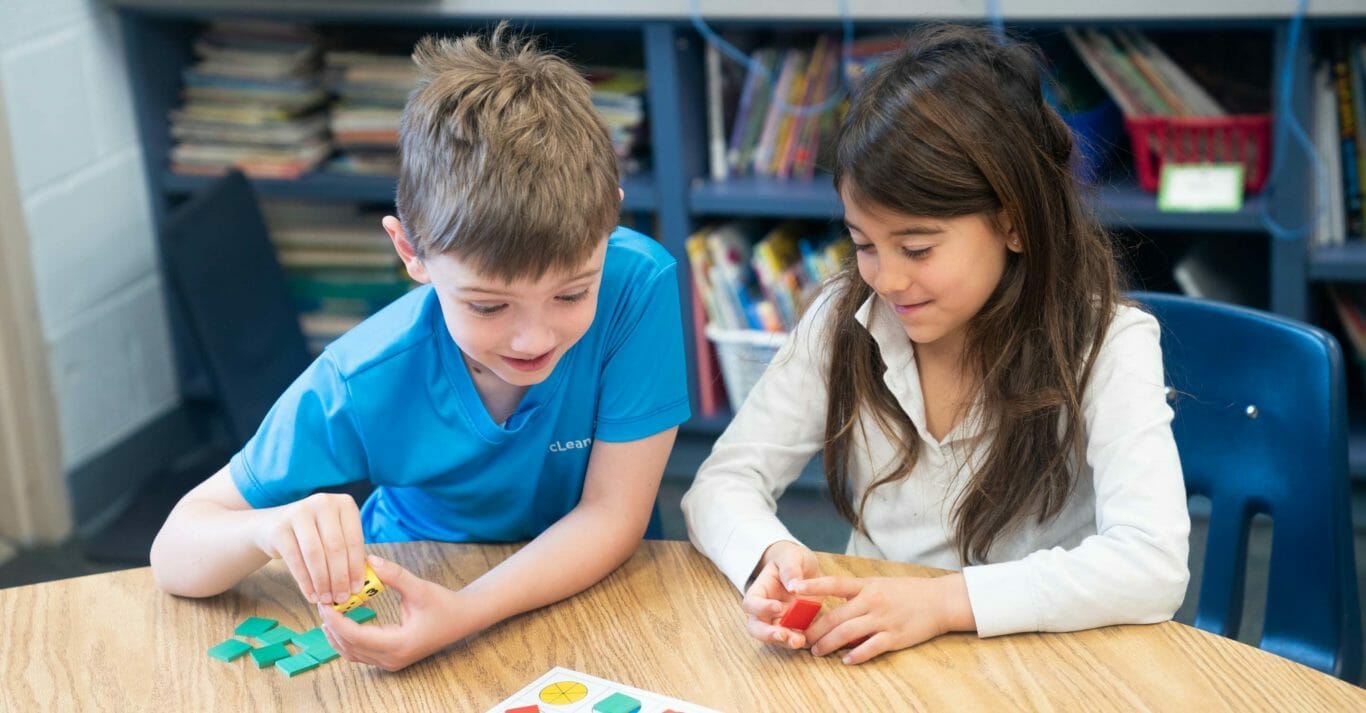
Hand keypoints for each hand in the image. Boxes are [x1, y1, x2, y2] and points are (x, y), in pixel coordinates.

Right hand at [251, 492, 364, 605]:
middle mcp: (323, 502)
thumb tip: (360, 587)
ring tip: (326, 599)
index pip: (354, 540)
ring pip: (315, 554)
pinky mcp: (280, 527)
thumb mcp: (334, 536)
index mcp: (344, 504)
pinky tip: (311, 595)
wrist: (272, 526)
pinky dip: (305, 581)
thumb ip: (348, 555)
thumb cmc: (314, 535)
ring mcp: (299, 512)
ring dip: (322, 581)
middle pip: (335, 547)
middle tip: (341, 599)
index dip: (356, 568)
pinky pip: (295, 559)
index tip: (357, 589)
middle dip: (340, 577)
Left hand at [318, 554, 470, 670]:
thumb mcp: (420, 588)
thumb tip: (369, 560)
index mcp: (398, 644)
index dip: (336, 620)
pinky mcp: (391, 659)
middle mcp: (392, 658)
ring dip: (337, 635)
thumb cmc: (444, 604)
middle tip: (322, 603)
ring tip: (328, 613)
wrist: (462, 620)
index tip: (324, 603)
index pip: (356, 636)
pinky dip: (347, 640)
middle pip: (350, 647)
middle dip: (332, 626)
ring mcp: (391, 662)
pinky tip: (341, 623)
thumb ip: (394, 575)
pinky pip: (361, 653)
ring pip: (353, 653)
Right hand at [740, 541, 820, 648]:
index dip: (761, 608)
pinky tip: (810, 640)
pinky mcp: (796, 626)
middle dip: (767, 634)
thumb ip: (790, 569)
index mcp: (760, 591)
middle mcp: (766, 610)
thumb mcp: (791, 557)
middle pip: (756, 628)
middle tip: (783, 635)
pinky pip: (794, 638)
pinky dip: (801, 641)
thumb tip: (793, 586)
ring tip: (799, 641)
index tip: (778, 606)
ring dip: (786, 642)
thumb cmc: (792, 559)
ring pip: (775, 637)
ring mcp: (780, 620)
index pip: (751, 603)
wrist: (804, 567)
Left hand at [793, 573, 974, 664]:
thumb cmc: (907, 592)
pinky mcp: (894, 636)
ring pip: (848, 633)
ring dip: (829, 644)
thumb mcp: (879, 585)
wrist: (939, 601)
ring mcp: (883, 619)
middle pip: (836, 616)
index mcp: (867, 586)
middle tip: (800, 638)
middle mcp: (872, 601)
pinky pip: (871, 647)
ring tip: (817, 651)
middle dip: (815, 629)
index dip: (813, 586)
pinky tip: (845, 661)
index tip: (793, 589)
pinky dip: (856, 655)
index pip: (834, 584)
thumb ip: (857, 594)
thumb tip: (832, 603)